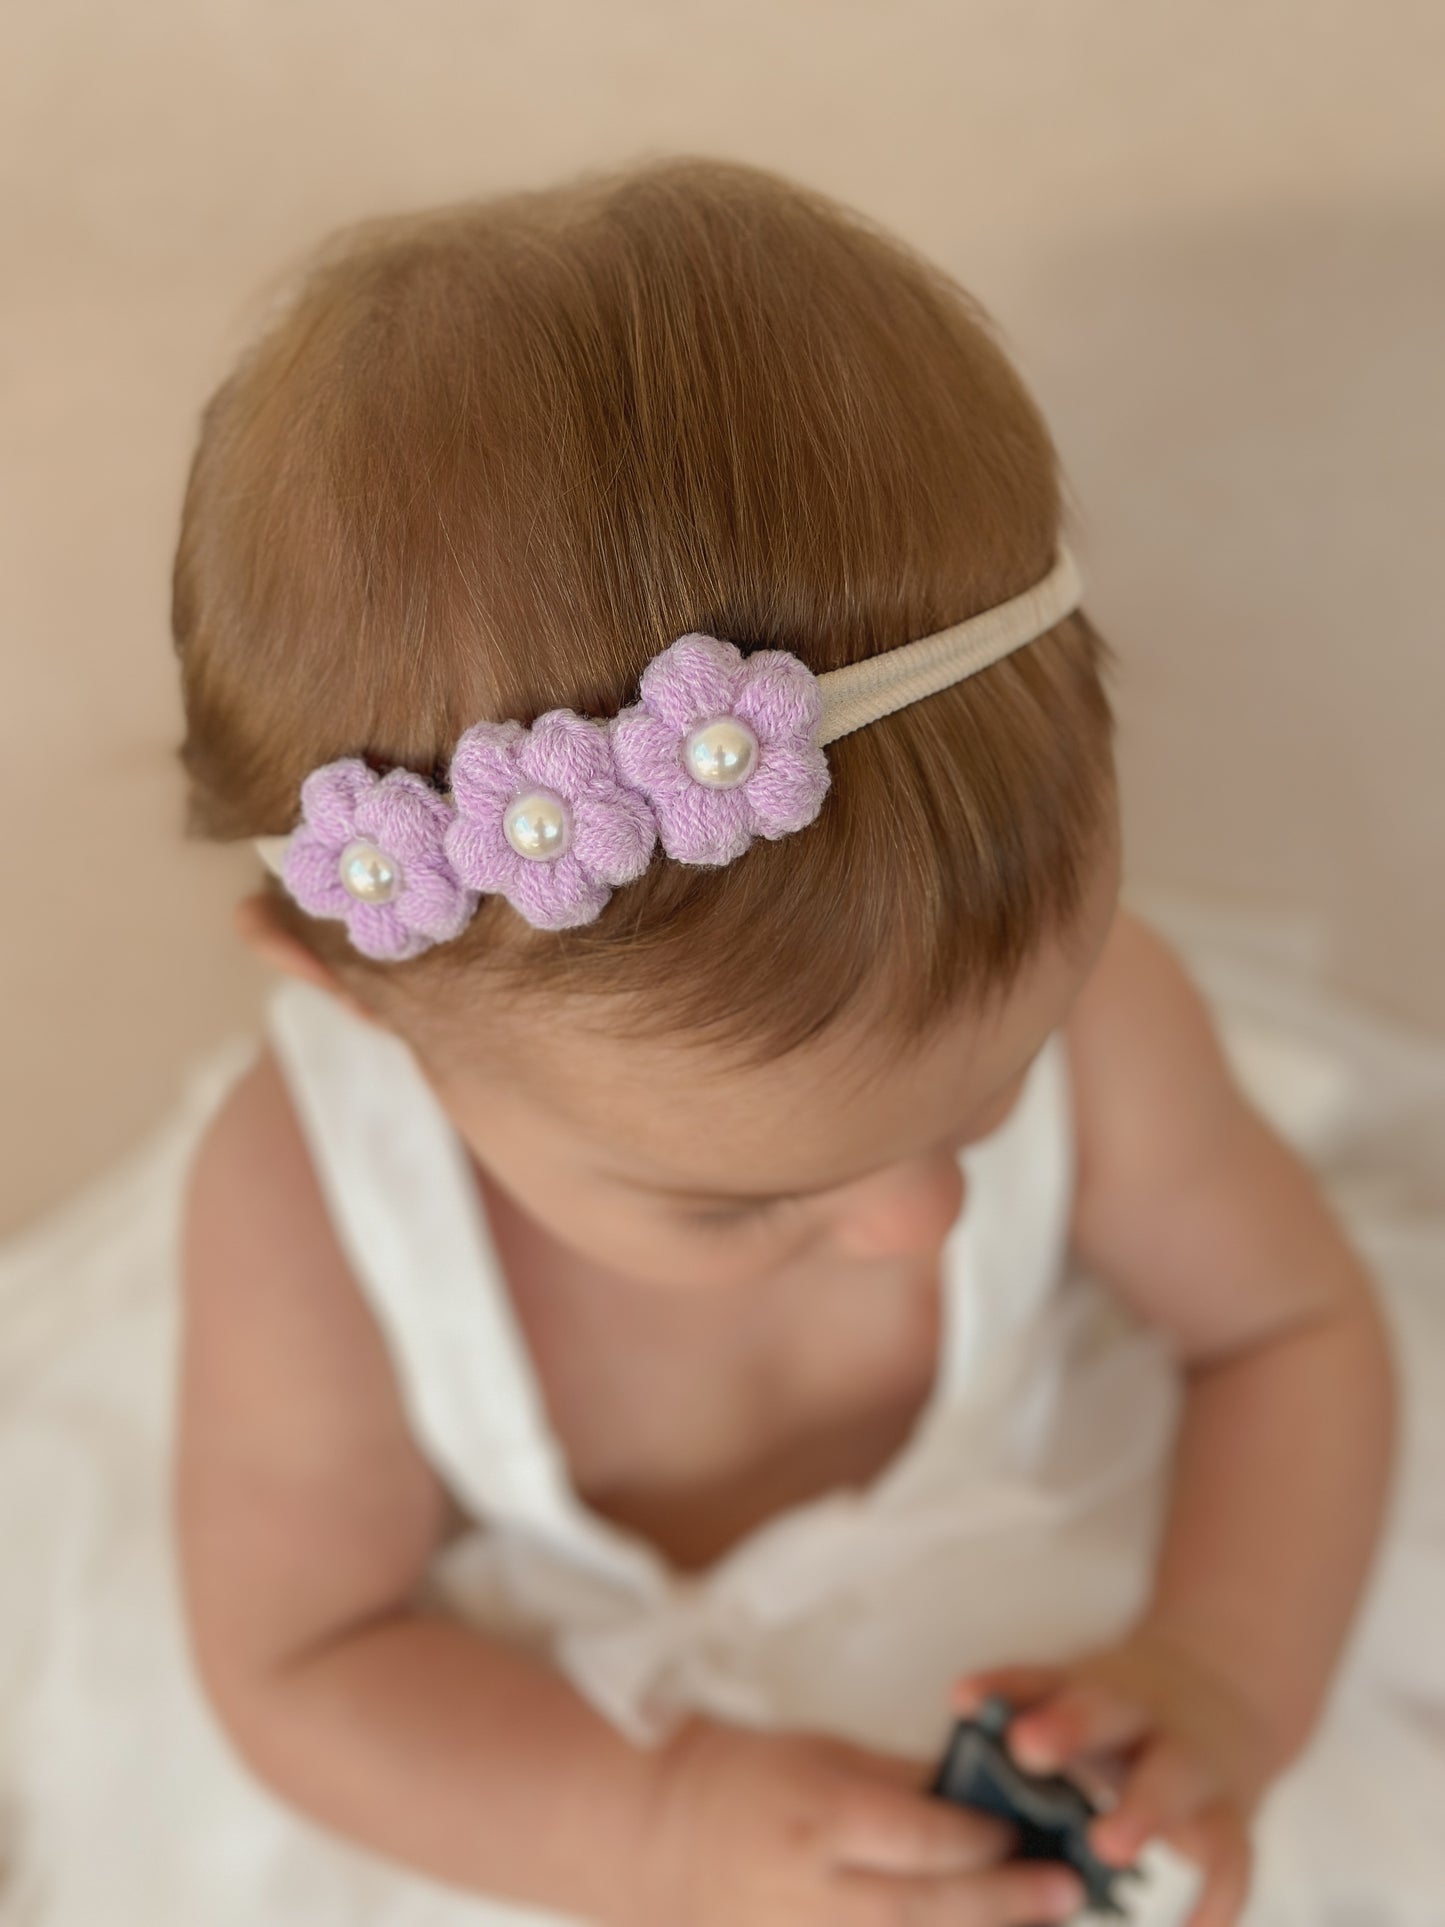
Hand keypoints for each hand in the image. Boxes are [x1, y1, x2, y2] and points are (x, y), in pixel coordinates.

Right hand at [626, 1713, 1089, 1926]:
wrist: (663, 1831)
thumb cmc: (753, 1777)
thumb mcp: (826, 1755)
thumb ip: (904, 1784)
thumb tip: (984, 1800)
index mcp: (818, 1816)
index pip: (919, 1836)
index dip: (980, 1838)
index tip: (1026, 1833)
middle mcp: (810, 1891)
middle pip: (924, 1909)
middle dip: (1001, 1903)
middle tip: (1065, 1894)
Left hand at [953, 1629, 1281, 1926]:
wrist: (1224, 1696)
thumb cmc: (1119, 1715)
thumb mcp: (1075, 1698)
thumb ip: (1021, 1717)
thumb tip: (958, 1726)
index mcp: (1091, 1688)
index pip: (1039, 1681)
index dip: (1002, 1688)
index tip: (963, 1700)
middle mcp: (1142, 1718)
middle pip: (1106, 1711)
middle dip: (1068, 1727)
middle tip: (1026, 1746)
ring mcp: (1191, 1765)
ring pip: (1172, 1780)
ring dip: (1142, 1810)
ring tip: (1108, 1846)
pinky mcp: (1231, 1819)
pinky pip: (1230, 1863)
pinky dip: (1214, 1902)